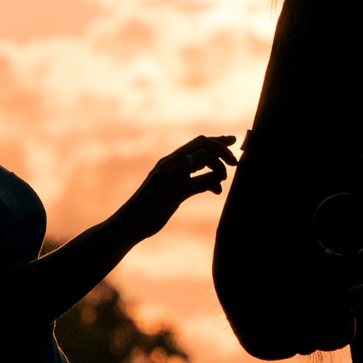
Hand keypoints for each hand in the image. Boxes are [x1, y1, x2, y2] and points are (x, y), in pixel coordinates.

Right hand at [122, 135, 237, 238]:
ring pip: (203, 156)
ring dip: (219, 166)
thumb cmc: (149, 209)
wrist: (127, 223)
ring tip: (222, 179)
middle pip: (202, 143)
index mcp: (167, 162)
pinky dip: (213, 182)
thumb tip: (214, 184)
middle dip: (223, 149)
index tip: (232, 140)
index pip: (196, 142)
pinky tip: (216, 191)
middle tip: (235, 162)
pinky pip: (200, 180)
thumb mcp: (172, 191)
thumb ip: (190, 183)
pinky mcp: (174, 192)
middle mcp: (169, 164)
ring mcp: (170, 176)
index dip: (217, 140)